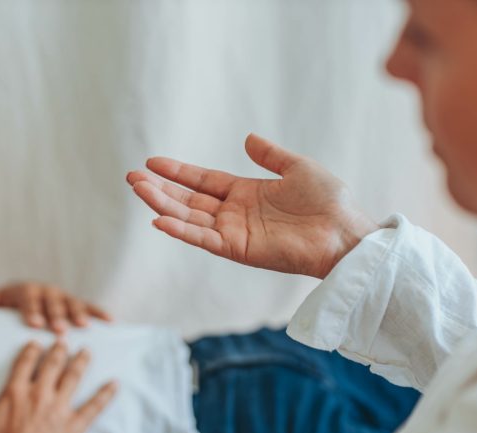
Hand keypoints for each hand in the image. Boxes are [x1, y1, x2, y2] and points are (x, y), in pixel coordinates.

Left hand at [0, 283, 112, 334]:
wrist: (30, 296)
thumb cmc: (11, 305)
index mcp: (26, 291)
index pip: (28, 300)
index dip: (32, 311)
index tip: (34, 324)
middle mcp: (47, 291)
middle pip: (52, 303)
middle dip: (56, 315)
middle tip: (59, 329)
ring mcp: (63, 297)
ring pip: (72, 304)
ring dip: (78, 314)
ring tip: (83, 326)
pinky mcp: (77, 304)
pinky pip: (90, 307)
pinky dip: (100, 312)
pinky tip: (111, 321)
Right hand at [0, 341, 117, 432]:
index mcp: (15, 392)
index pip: (25, 363)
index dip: (32, 350)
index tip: (37, 342)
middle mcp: (39, 395)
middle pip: (53, 365)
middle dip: (60, 350)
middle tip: (65, 340)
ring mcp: (59, 410)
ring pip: (73, 378)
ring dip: (81, 362)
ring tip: (87, 352)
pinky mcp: (74, 428)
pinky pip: (94, 406)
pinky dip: (105, 394)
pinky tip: (115, 384)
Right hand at [126, 133, 379, 279]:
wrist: (344, 232)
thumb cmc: (328, 202)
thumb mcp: (296, 168)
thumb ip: (270, 156)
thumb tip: (247, 138)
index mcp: (246, 194)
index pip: (203, 182)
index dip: (178, 172)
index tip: (152, 162)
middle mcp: (235, 214)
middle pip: (188, 201)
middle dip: (160, 189)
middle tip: (132, 177)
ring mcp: (234, 233)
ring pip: (189, 219)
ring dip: (162, 205)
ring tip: (138, 190)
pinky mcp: (239, 249)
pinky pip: (204, 239)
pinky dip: (181, 230)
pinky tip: (160, 220)